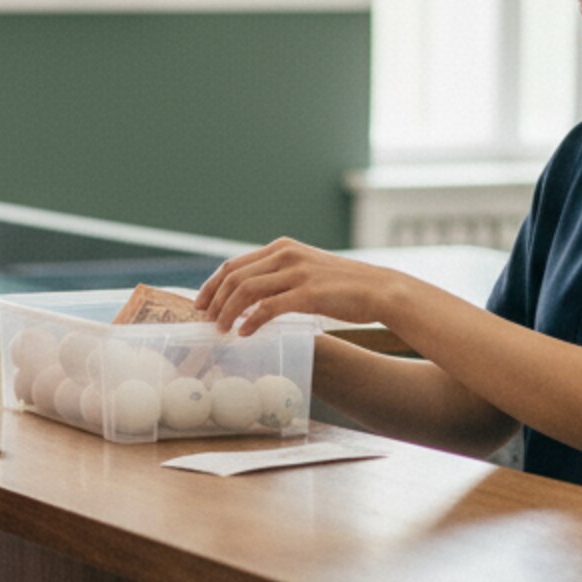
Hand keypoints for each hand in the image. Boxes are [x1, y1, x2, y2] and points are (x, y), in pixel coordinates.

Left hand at [196, 239, 405, 335]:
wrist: (380, 289)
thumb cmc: (343, 286)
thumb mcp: (306, 270)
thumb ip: (280, 276)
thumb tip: (250, 297)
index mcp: (282, 247)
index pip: (234, 264)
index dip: (212, 285)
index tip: (201, 304)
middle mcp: (286, 255)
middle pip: (234, 276)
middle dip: (214, 300)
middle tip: (206, 321)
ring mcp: (297, 272)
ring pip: (246, 290)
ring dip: (228, 312)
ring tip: (221, 330)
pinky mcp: (308, 293)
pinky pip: (269, 307)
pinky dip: (251, 321)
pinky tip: (245, 333)